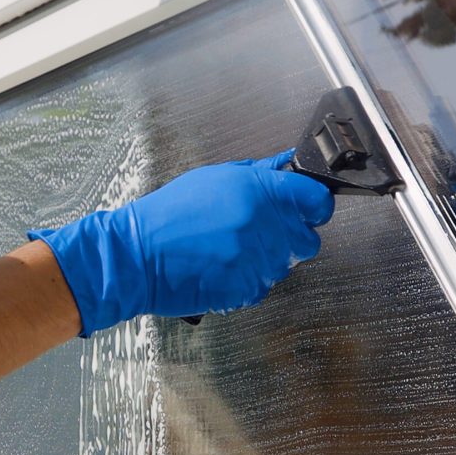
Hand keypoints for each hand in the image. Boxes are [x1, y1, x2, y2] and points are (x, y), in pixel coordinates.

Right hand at [29, 150, 333, 335]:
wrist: (138, 255)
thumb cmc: (169, 215)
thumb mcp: (215, 178)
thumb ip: (258, 174)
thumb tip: (287, 165)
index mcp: (259, 192)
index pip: (318, 201)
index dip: (314, 205)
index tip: (306, 208)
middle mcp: (264, 227)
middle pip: (309, 239)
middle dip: (291, 237)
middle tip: (263, 233)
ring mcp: (257, 261)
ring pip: (286, 265)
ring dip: (267, 259)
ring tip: (231, 249)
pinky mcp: (246, 289)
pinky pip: (264, 286)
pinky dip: (249, 279)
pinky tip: (224, 266)